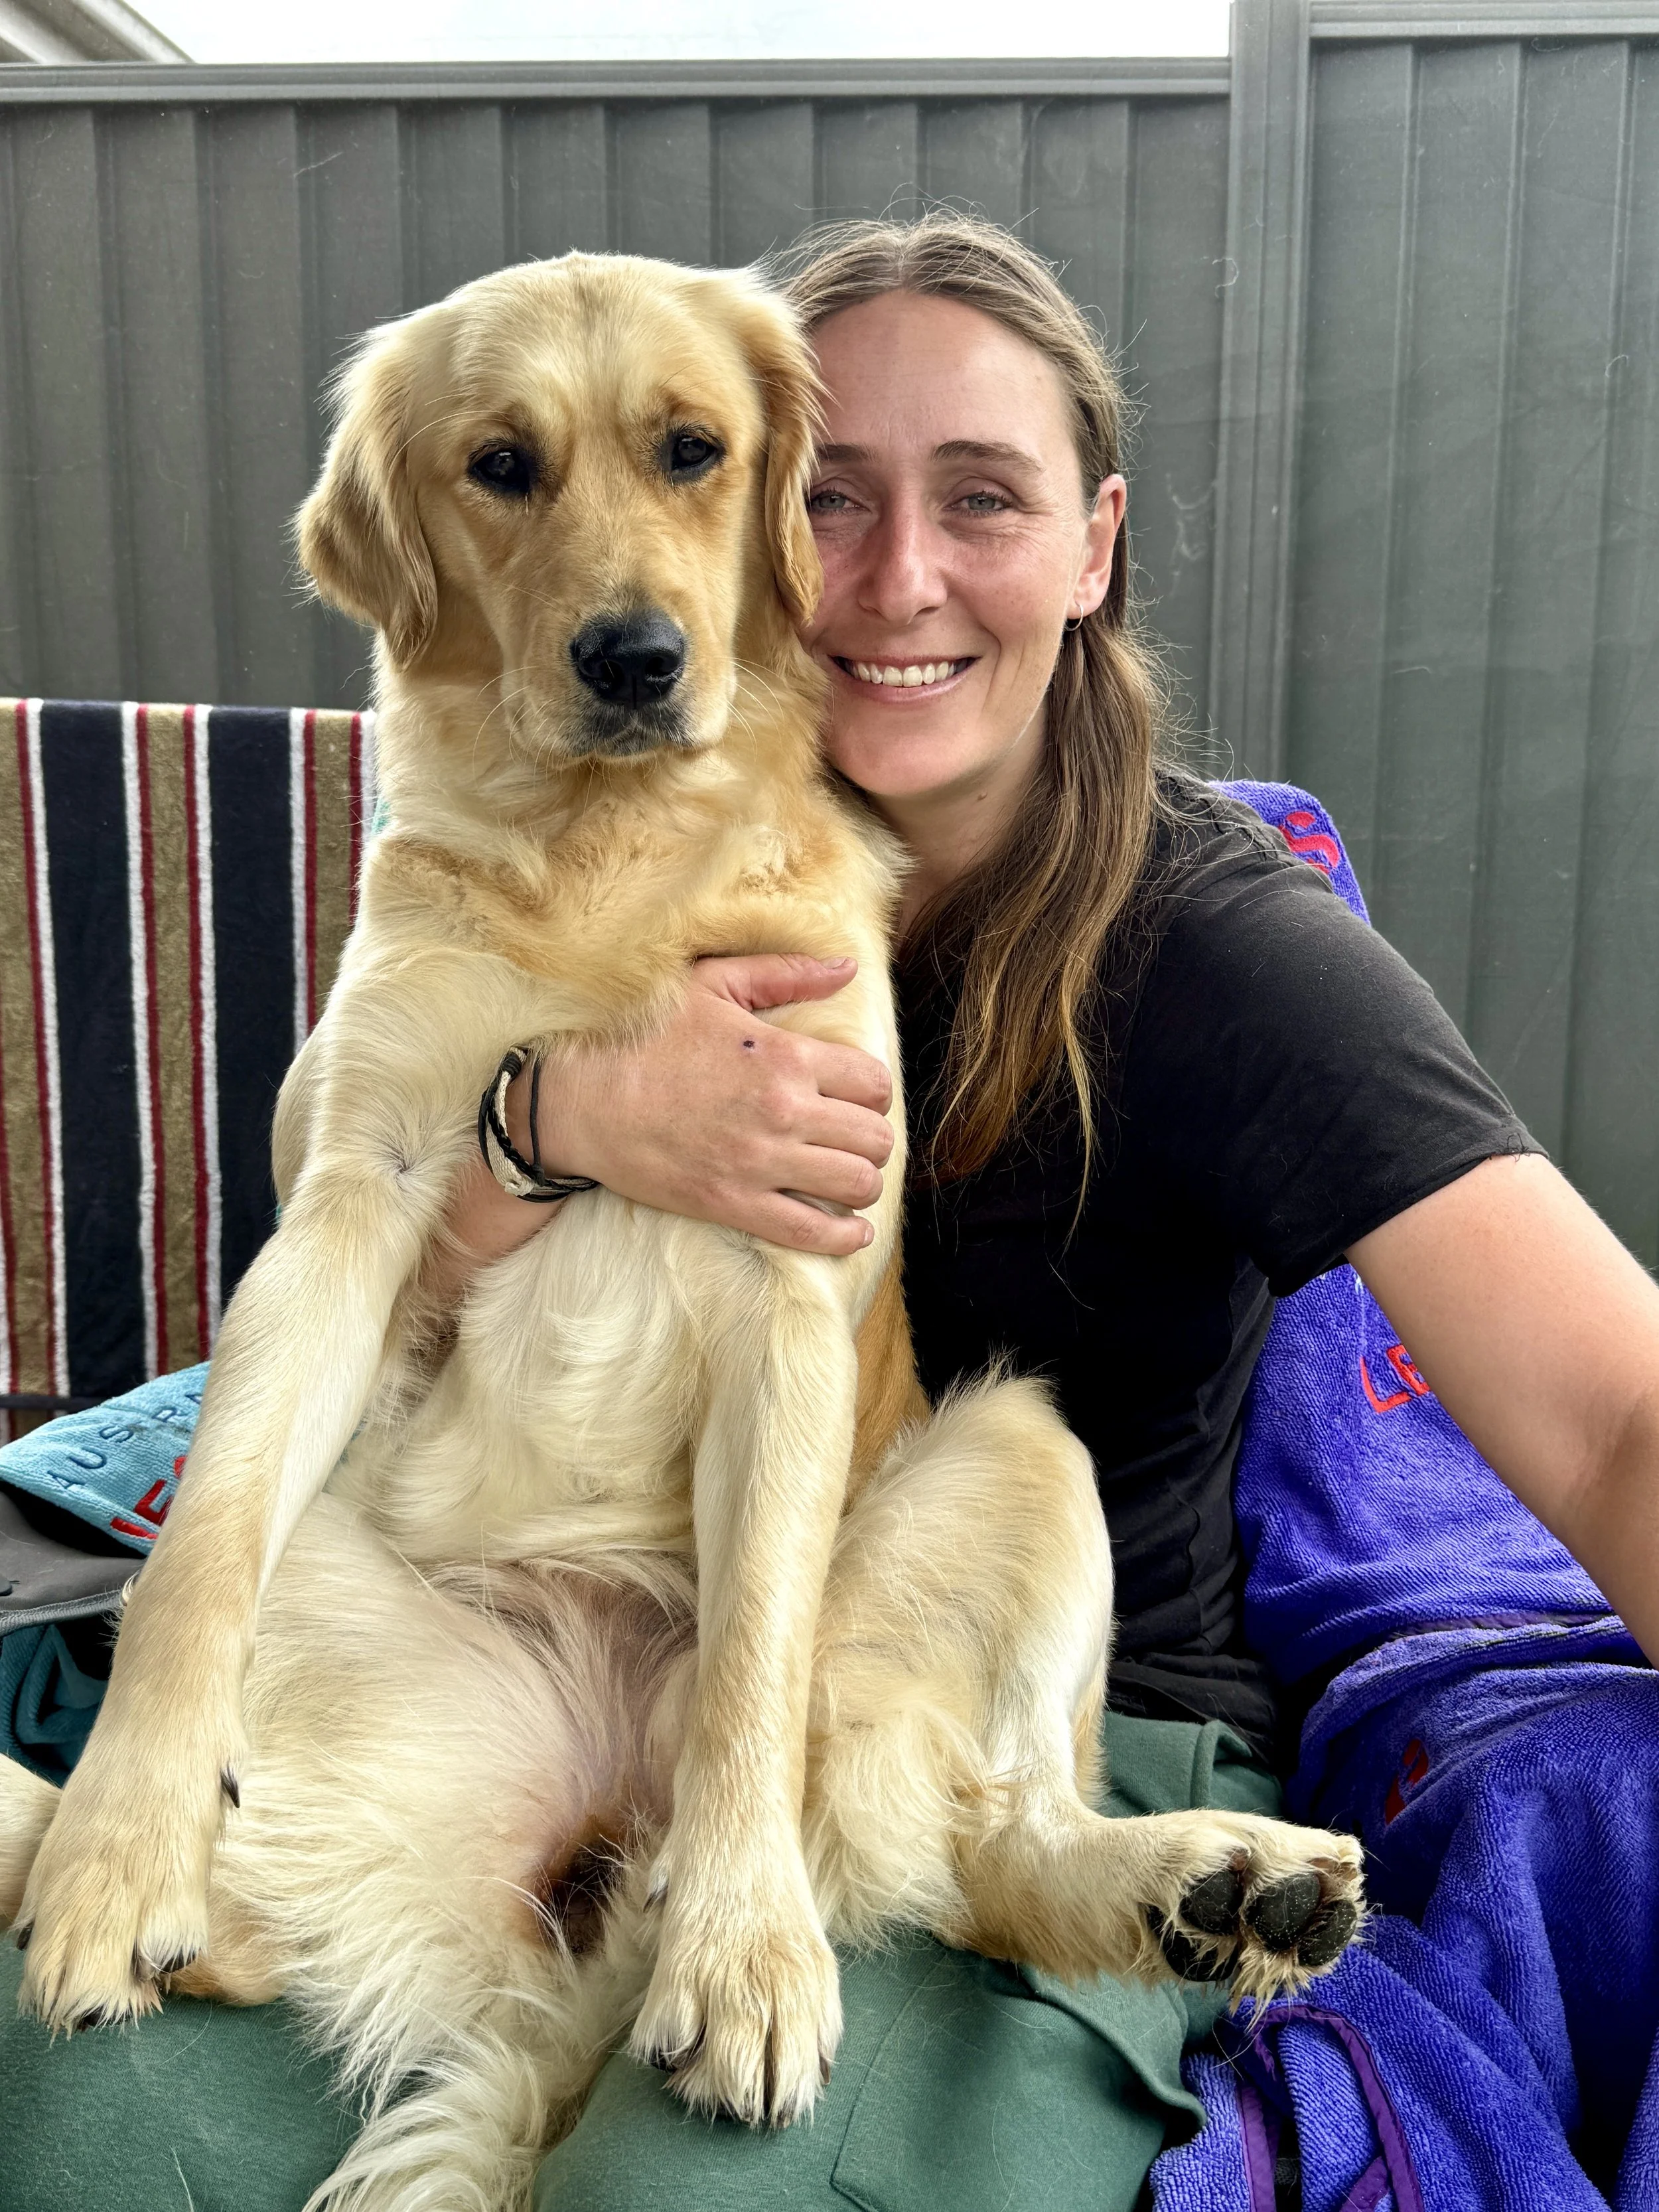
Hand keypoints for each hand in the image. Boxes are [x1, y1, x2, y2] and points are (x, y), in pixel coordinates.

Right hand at [531, 953, 894, 1256]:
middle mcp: (783, 1111)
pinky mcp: (733, 1204)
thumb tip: (848, 968)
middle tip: (850, 1139)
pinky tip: (852, 1231)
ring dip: (861, 1183)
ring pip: (857, 1185)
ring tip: (847, 1177)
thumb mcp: (712, 984)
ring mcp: (760, 1163)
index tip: (854, 1097)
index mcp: (784, 1055)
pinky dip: (843, 1236)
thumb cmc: (643, 1034)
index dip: (872, 1092)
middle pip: (874, 1138)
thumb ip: (785, 973)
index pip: (873, 1083)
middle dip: (871, 1139)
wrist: (581, 1098)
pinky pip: (812, 1232)